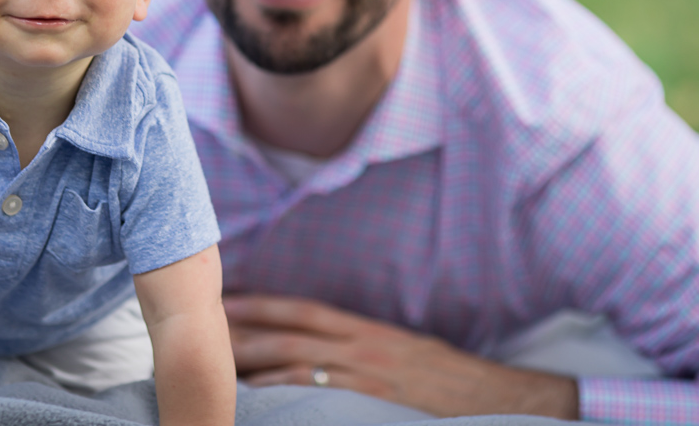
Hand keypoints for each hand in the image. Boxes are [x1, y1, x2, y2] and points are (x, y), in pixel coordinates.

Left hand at [224, 294, 577, 419]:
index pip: (301, 309)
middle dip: (242, 327)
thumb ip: (360, 346)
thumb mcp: (403, 351)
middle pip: (287, 330)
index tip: (224, 299)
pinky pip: (314, 391)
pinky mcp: (369, 399)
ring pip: (292, 359)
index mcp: (366, 328)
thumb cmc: (450, 380)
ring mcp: (364, 373)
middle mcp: (360, 344)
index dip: (259, 302)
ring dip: (249, 358)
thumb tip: (320, 349)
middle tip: (200, 324)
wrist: (499, 398)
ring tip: (211, 360)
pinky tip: (250, 396)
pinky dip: (279, 391)